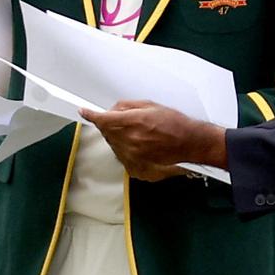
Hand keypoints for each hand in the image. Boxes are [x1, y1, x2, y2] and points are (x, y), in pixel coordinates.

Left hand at [82, 101, 227, 178]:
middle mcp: (130, 142)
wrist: (190, 143)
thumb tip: (113, 110)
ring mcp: (132, 157)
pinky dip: (125, 150)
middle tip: (125, 121)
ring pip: (113, 145)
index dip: (91, 115)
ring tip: (138, 134)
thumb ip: (127, 107)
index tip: (84, 112)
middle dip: (110, 125)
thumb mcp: (150, 106)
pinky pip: (121, 156)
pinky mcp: (136, 168)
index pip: (103, 119)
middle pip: (107, 133)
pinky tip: (139, 145)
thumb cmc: (175, 123)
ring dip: (118, 138)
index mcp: (133, 123)